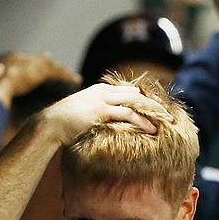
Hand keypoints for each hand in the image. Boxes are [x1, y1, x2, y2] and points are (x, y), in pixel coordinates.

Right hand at [0, 52, 80, 107]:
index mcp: (3, 61)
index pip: (18, 61)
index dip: (25, 64)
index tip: (30, 65)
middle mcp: (17, 57)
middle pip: (33, 59)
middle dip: (42, 61)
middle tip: (50, 60)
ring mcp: (28, 62)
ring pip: (47, 64)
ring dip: (58, 69)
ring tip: (69, 73)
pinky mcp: (39, 70)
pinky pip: (56, 72)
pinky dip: (66, 75)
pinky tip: (76, 79)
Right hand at [36, 83, 170, 145]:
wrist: (49, 125)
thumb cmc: (63, 125)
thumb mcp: (82, 116)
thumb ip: (96, 116)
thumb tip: (104, 126)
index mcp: (100, 90)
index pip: (128, 91)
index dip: (144, 100)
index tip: (157, 109)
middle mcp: (103, 91)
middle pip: (136, 93)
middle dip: (154, 103)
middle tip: (169, 113)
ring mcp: (103, 99)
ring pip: (136, 102)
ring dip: (153, 112)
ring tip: (167, 121)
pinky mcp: (102, 110)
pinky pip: (128, 114)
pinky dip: (142, 121)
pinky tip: (152, 129)